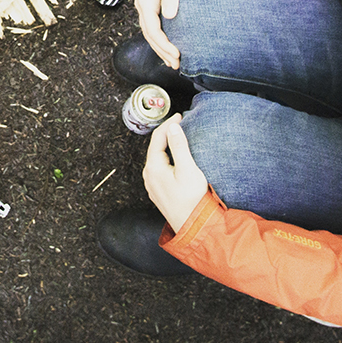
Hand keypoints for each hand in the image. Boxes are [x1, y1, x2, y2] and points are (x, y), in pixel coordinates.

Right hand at [135, 0, 189, 68]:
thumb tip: (169, 15)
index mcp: (145, 1)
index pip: (152, 29)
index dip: (163, 45)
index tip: (176, 55)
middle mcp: (143, 6)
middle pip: (149, 35)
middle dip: (162, 51)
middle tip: (176, 64)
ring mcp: (147, 7)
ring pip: (150, 34)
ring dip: (160, 49)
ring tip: (172, 62)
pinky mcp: (153, 7)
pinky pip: (154, 28)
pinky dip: (160, 41)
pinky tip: (168, 49)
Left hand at [142, 115, 208, 233]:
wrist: (193, 226)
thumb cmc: (192, 200)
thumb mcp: (188, 170)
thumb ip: (179, 147)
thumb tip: (173, 127)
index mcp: (154, 167)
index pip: (158, 138)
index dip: (168, 124)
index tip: (179, 116)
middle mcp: (149, 175)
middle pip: (156, 147)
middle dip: (166, 134)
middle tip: (179, 123)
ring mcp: (152, 184)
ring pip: (157, 158)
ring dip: (166, 146)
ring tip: (178, 137)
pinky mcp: (158, 191)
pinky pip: (160, 168)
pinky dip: (167, 158)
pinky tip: (176, 158)